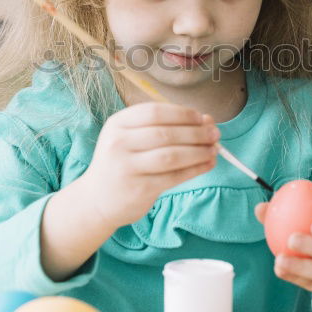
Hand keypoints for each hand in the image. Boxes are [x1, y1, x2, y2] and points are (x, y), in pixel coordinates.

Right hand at [80, 103, 218, 228]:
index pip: (155, 112)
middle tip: (215, 133)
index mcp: (117, 124)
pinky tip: (208, 164)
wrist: (97, 200)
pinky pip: (174, 176)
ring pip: (173, 155)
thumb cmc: (120, 163)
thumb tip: (205, 120)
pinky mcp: (140, 189)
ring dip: (199, 151)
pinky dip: (196, 169)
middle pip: (166, 133)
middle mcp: (119, 143)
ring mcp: (128, 167)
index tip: (202, 117)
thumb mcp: (129, 138)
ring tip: (215, 149)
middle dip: (196, 132)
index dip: (183, 114)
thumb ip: (162, 127)